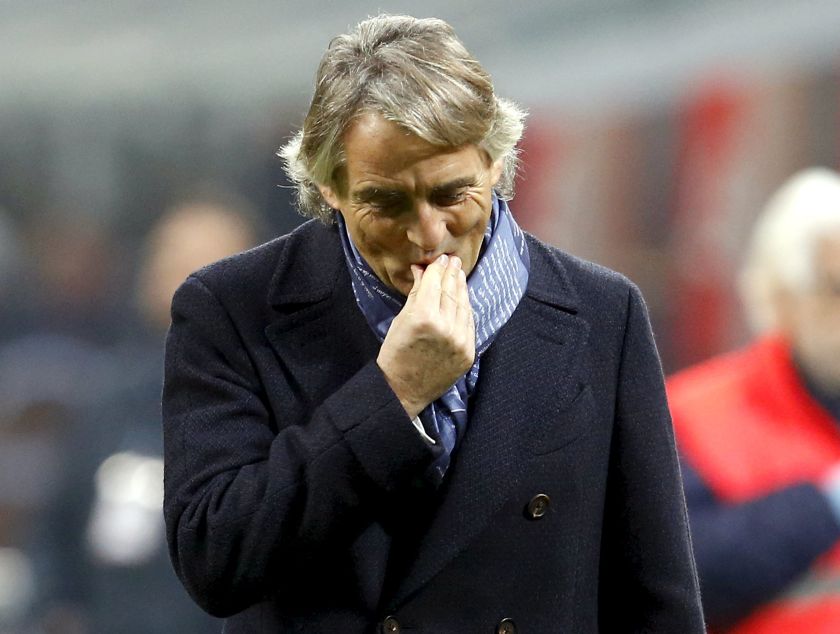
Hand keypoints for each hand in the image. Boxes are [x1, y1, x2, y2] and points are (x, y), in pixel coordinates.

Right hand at [377, 254, 474, 418]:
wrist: (403, 389)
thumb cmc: (395, 353)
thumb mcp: (401, 319)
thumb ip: (416, 293)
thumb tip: (422, 270)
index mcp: (423, 316)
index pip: (434, 282)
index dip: (438, 267)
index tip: (440, 258)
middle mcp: (445, 326)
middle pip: (451, 291)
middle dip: (451, 273)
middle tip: (452, 260)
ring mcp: (460, 340)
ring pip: (463, 305)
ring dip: (461, 288)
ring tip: (458, 274)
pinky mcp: (468, 352)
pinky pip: (469, 323)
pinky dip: (466, 308)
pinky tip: (463, 298)